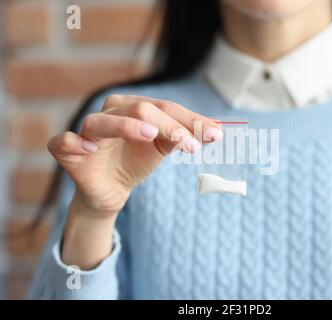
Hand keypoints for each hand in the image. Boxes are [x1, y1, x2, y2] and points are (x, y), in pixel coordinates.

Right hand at [47, 95, 222, 268]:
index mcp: (134, 106)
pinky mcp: (69, 151)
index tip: (215, 135)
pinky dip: (75, 143)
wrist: (112, 190)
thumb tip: (219, 130)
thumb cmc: (137, 162)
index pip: (165, 107)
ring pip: (103, 121)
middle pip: (140, 109)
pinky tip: (90, 149)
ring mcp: (88, 131)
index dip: (190, 120)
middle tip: (193, 145)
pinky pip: (64, 143)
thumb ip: (185, 135)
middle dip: (170, 126)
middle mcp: (110, 112)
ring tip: (151, 136)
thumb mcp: (164, 148)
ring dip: (127, 127)